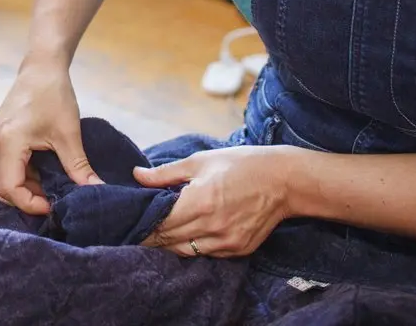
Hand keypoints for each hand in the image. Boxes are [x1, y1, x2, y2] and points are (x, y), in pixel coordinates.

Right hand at [0, 57, 101, 214]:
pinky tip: (42, 172)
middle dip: (25, 200)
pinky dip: (21, 176)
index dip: (30, 204)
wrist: (41, 67)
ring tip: (50, 186)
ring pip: (1, 179)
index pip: (10, 188)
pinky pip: (4, 167)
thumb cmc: (54, 95)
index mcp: (8, 142)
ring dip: (24, 188)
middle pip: (0, 189)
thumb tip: (97, 192)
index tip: (53, 206)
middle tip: (51, 200)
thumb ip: (79, 167)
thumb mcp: (68, 133)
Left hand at [136, 145, 305, 257]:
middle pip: (170, 240)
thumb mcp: (199, 161)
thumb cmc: (240, 164)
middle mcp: (212, 227)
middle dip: (152, 235)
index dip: (144, 223)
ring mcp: (227, 242)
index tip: (131, 220)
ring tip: (159, 234)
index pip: (160, 224)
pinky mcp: (239, 250)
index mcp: (200, 203)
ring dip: (171, 244)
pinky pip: (207, 254)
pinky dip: (193, 246)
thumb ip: (165, 174)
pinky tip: (186, 236)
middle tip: (137, 229)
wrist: (283, 180)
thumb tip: (137, 176)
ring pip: (186, 251)